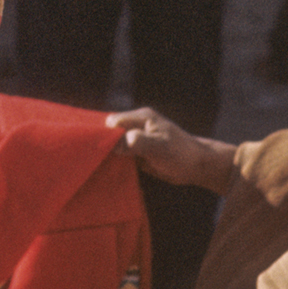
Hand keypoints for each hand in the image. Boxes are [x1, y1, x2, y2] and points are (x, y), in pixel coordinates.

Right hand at [106, 107, 236, 192]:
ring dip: (106, 155)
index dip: (102, 134)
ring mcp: (136, 138)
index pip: (112, 122)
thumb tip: (112, 144)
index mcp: (141, 117)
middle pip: (110, 132)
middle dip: (101, 144)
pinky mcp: (137, 152)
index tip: (94, 150)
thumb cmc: (180, 154)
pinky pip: (120, 155)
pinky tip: (105, 171)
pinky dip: (113, 162)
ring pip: (113, 144)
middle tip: (90, 159)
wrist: (197, 167)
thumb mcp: (157, 147)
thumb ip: (135, 141)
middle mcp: (136, 125)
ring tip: (94, 167)